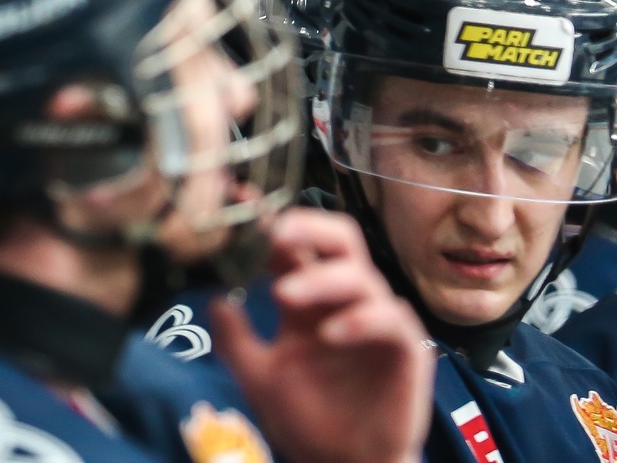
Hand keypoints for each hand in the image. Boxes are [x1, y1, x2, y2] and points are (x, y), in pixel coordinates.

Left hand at [210, 209, 431, 462]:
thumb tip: (212, 298)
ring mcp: (376, 322)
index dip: (268, 221)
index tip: (239, 197)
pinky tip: (330, 333)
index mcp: (307, 300)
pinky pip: (391, 319)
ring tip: (283, 293)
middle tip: (274, 232)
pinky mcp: (405, 350)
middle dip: (308, 226)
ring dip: (321, 278)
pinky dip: (362, 319)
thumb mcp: (259, 377)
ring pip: (360, 275)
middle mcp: (342, 302)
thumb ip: (235, 338)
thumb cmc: (308, 419)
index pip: (291, 247)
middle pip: (339, 239)